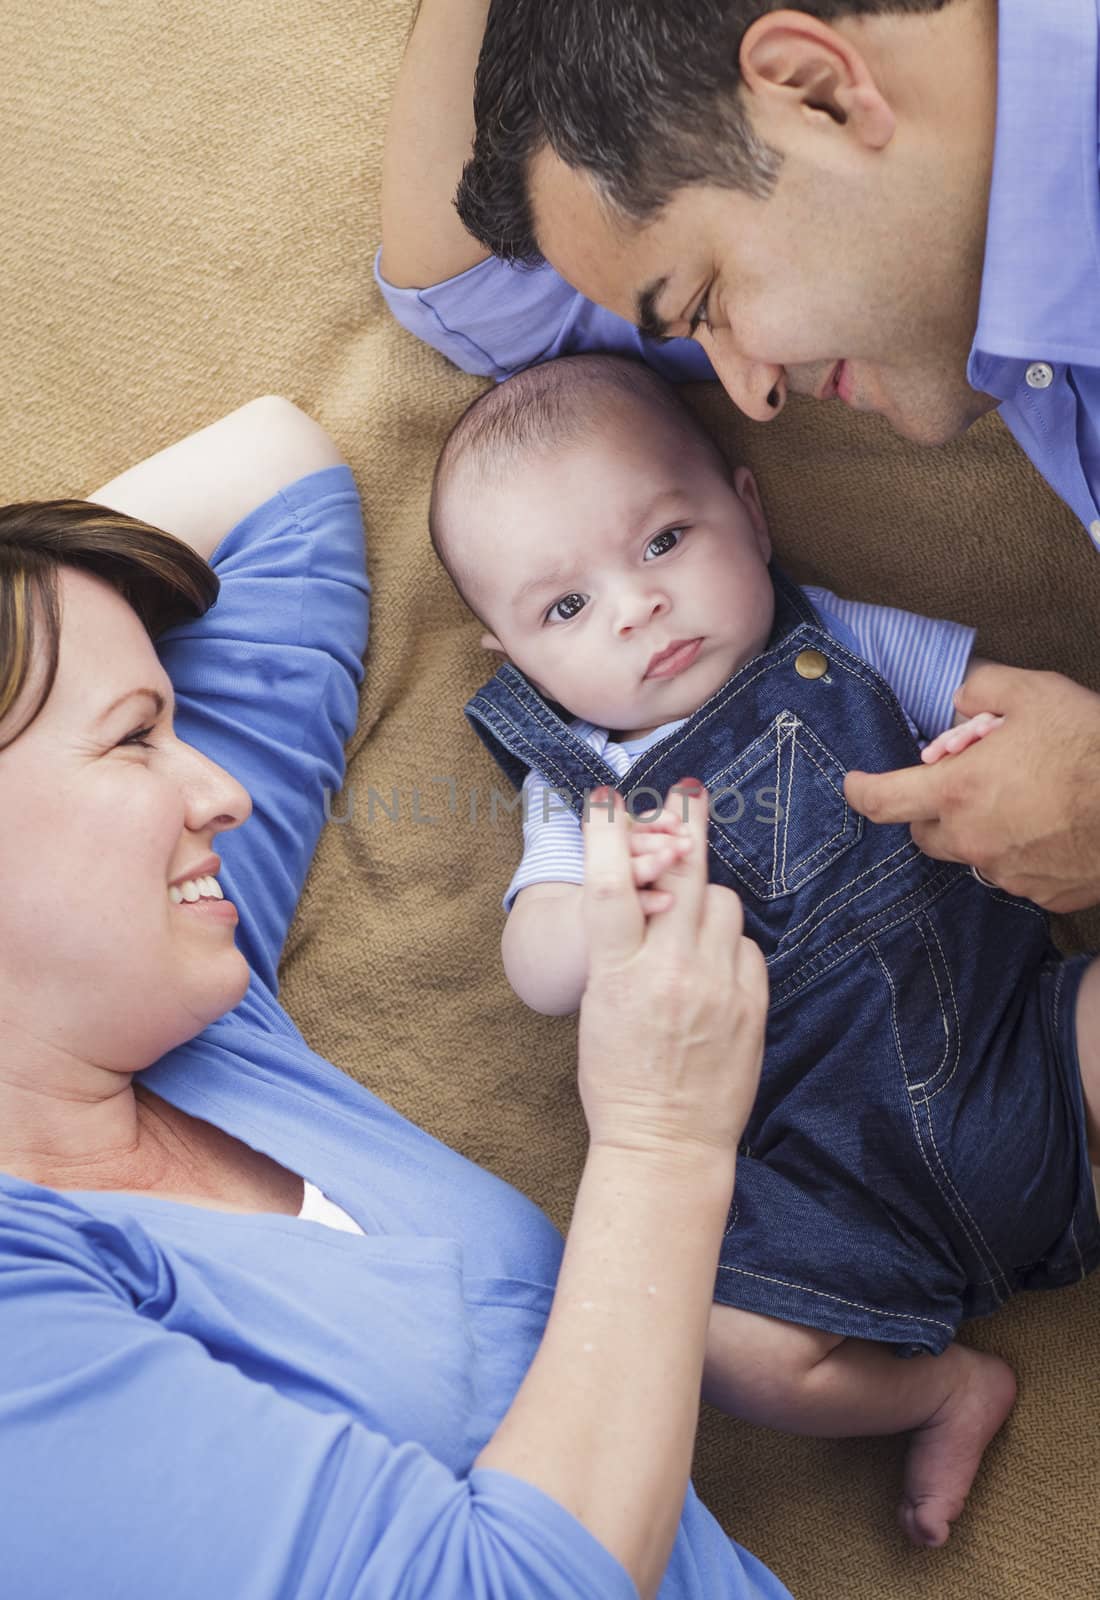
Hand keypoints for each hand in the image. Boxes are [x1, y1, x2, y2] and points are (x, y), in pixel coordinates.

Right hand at [577, 782, 767, 1160]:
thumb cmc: (617, 1076)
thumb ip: (620, 949)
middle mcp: (671, 973)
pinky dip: (729, 942)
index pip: (610, 886)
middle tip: (686, 795)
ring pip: (721, 902)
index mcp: (618, 975)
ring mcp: (718, 987)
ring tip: (691, 913)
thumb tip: (644, 890)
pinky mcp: (752, 1004)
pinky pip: (745, 944)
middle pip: (682, 874)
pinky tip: (713, 961)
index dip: (606, 834)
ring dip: (705, 896)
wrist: (666, 1142)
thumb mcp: (598, 1007)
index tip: (607, 797)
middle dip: (683, 826)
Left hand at [845, 666, 1099, 911]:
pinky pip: (1017, 875)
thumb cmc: (1091, 745)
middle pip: (925, 833)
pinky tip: (1053, 829)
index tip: (854, 784)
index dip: (861, 791)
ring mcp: (1008, 873)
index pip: (884, 800)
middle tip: (965, 784)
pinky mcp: (1043, 896)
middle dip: (932, 811)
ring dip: (981, 832)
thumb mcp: (1035, 693)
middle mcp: (973, 839)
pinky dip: (1023, 855)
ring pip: (972, 855)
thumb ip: (984, 690)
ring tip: (1022, 802)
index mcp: (959, 790)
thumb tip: (960, 697)